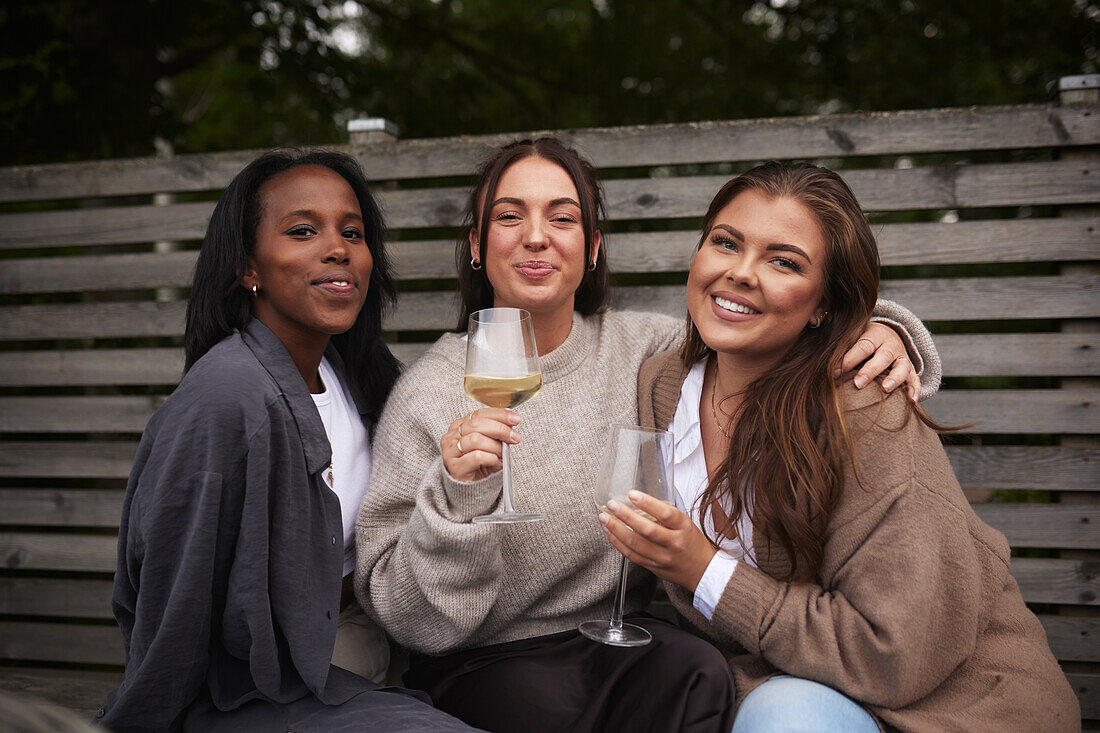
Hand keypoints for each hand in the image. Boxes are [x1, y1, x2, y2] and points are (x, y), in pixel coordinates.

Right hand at [441, 408, 520, 481]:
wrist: (468, 488)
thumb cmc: (480, 464)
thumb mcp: (489, 444)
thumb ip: (496, 432)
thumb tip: (511, 423)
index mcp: (459, 426)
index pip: (479, 413)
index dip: (499, 415)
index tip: (516, 419)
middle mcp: (451, 436)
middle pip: (477, 424)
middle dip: (500, 429)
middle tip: (514, 437)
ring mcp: (450, 451)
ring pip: (476, 439)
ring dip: (495, 446)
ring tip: (502, 454)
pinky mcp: (454, 467)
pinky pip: (476, 457)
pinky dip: (490, 458)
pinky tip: (494, 461)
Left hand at [599, 490, 716, 592]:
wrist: (703, 571)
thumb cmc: (693, 543)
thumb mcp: (686, 524)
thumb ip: (665, 515)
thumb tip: (639, 501)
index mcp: (684, 528)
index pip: (666, 514)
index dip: (647, 503)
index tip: (632, 494)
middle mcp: (674, 543)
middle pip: (647, 530)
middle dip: (625, 516)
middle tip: (612, 504)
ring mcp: (663, 557)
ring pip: (635, 544)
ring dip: (616, 529)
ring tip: (605, 518)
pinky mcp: (653, 567)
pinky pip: (632, 555)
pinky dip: (618, 543)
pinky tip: (610, 534)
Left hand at [837, 321, 921, 401]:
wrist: (889, 335)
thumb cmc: (864, 342)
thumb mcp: (855, 338)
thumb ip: (843, 350)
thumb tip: (825, 369)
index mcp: (875, 335)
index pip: (862, 346)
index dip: (849, 359)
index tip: (835, 372)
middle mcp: (891, 345)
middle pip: (882, 357)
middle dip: (870, 371)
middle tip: (858, 383)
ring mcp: (903, 357)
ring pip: (902, 367)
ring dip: (894, 378)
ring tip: (886, 389)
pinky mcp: (911, 370)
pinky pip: (915, 379)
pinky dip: (915, 389)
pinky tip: (911, 401)